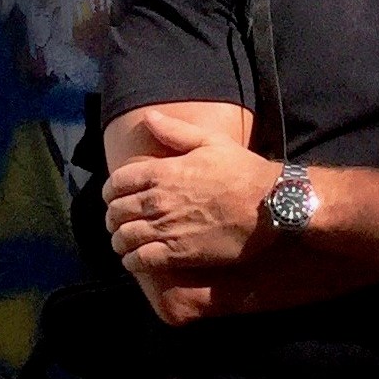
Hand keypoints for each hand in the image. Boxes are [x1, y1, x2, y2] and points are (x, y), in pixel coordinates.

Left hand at [102, 110, 277, 273]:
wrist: (269, 205)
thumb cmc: (242, 171)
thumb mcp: (210, 141)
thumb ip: (174, 130)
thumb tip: (148, 117)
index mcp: (162, 171)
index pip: (117, 183)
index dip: (110, 191)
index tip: (113, 197)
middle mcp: (158, 200)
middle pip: (116, 212)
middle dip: (112, 217)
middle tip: (117, 222)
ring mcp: (167, 228)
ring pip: (124, 238)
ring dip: (119, 241)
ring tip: (122, 243)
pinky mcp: (179, 254)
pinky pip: (141, 261)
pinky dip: (132, 261)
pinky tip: (134, 260)